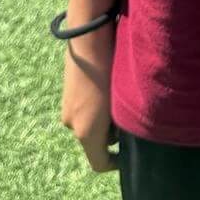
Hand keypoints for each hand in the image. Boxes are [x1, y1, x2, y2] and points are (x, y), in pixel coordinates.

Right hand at [59, 20, 119, 172]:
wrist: (88, 35)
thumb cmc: (110, 68)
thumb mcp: (122, 100)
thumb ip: (124, 123)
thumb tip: (130, 131)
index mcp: (86, 132)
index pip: (100, 163)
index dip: (117, 163)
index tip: (132, 154)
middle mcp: (72, 124)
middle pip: (95, 142)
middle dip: (113, 136)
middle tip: (132, 120)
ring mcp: (67, 106)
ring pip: (90, 124)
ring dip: (105, 120)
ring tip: (123, 100)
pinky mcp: (66, 91)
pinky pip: (84, 108)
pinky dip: (96, 106)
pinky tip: (111, 86)